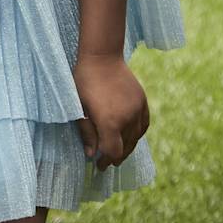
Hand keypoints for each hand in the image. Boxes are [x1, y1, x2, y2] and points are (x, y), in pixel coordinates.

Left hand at [71, 52, 149, 170]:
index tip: (99, 165)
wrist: (102, 57)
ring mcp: (138, 110)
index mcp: (110, 121)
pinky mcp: (143, 102)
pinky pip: (143, 125)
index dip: (106, 160)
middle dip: (116, 156)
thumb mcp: (78, 107)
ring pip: (136, 138)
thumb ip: (86, 132)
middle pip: (126, 147)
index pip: (113, 151)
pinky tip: (129, 137)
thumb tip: (91, 154)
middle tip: (107, 162)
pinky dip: (136, 134)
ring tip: (117, 151)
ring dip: (127, 147)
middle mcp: (128, 119)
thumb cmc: (84, 81)